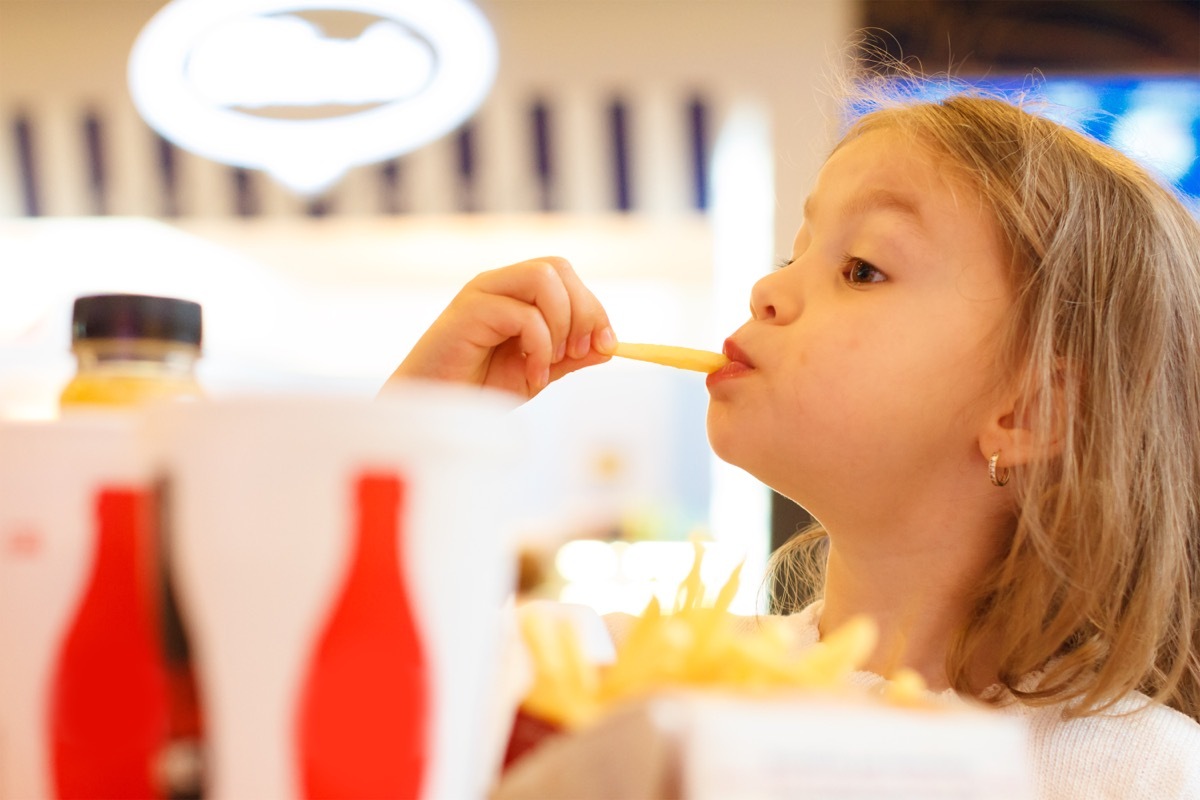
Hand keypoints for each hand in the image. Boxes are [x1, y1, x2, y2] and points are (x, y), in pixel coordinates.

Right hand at [383, 257, 615, 399]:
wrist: (435, 412)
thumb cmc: (478, 390)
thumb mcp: (537, 372)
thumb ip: (570, 357)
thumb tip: (609, 347)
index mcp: (514, 292)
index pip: (565, 275)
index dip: (594, 308)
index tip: (606, 346)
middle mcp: (498, 284)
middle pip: (558, 267)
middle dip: (583, 311)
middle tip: (577, 353)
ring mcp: (481, 293)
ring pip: (544, 278)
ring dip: (561, 324)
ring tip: (550, 363)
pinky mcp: (468, 312)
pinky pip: (523, 315)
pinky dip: (539, 348)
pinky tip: (532, 376)